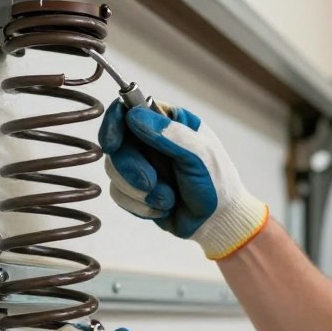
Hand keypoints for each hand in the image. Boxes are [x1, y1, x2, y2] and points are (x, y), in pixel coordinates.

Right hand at [98, 100, 268, 258]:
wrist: (218, 221)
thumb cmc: (216, 182)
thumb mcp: (199, 155)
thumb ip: (169, 134)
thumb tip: (133, 116)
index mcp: (168, 121)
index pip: (128, 109)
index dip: (114, 123)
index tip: (113, 144)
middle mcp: (150, 140)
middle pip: (116, 145)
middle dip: (130, 168)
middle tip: (151, 182)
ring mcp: (141, 164)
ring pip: (114, 171)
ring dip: (140, 191)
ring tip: (169, 199)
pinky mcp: (135, 189)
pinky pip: (118, 194)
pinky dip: (141, 205)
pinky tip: (164, 208)